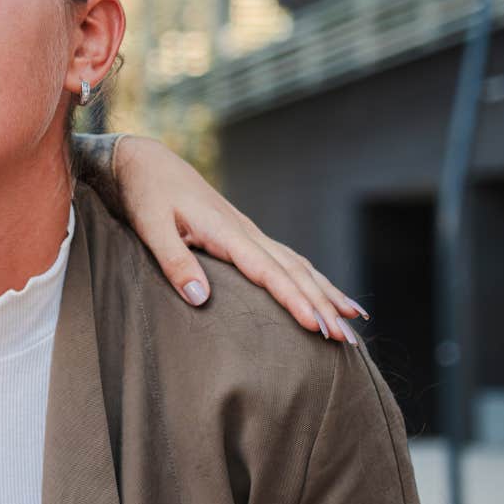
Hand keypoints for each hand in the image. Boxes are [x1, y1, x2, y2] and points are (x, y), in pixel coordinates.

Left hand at [111, 135, 367, 343]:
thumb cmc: (147, 195)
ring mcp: (249, 233)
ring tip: (355, 320)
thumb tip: (201, 299)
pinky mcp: (245, 236)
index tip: (317, 326)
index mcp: (227, 232)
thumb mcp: (151, 228)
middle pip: (295, 272)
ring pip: (298, 265)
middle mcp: (247, 232)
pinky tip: (325, 293)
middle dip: (324, 306)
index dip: (295, 301)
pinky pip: (287, 260)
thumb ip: (175, 262)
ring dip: (327, 293)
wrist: (148, 163)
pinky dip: (311, 278)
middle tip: (348, 339)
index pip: (269, 272)